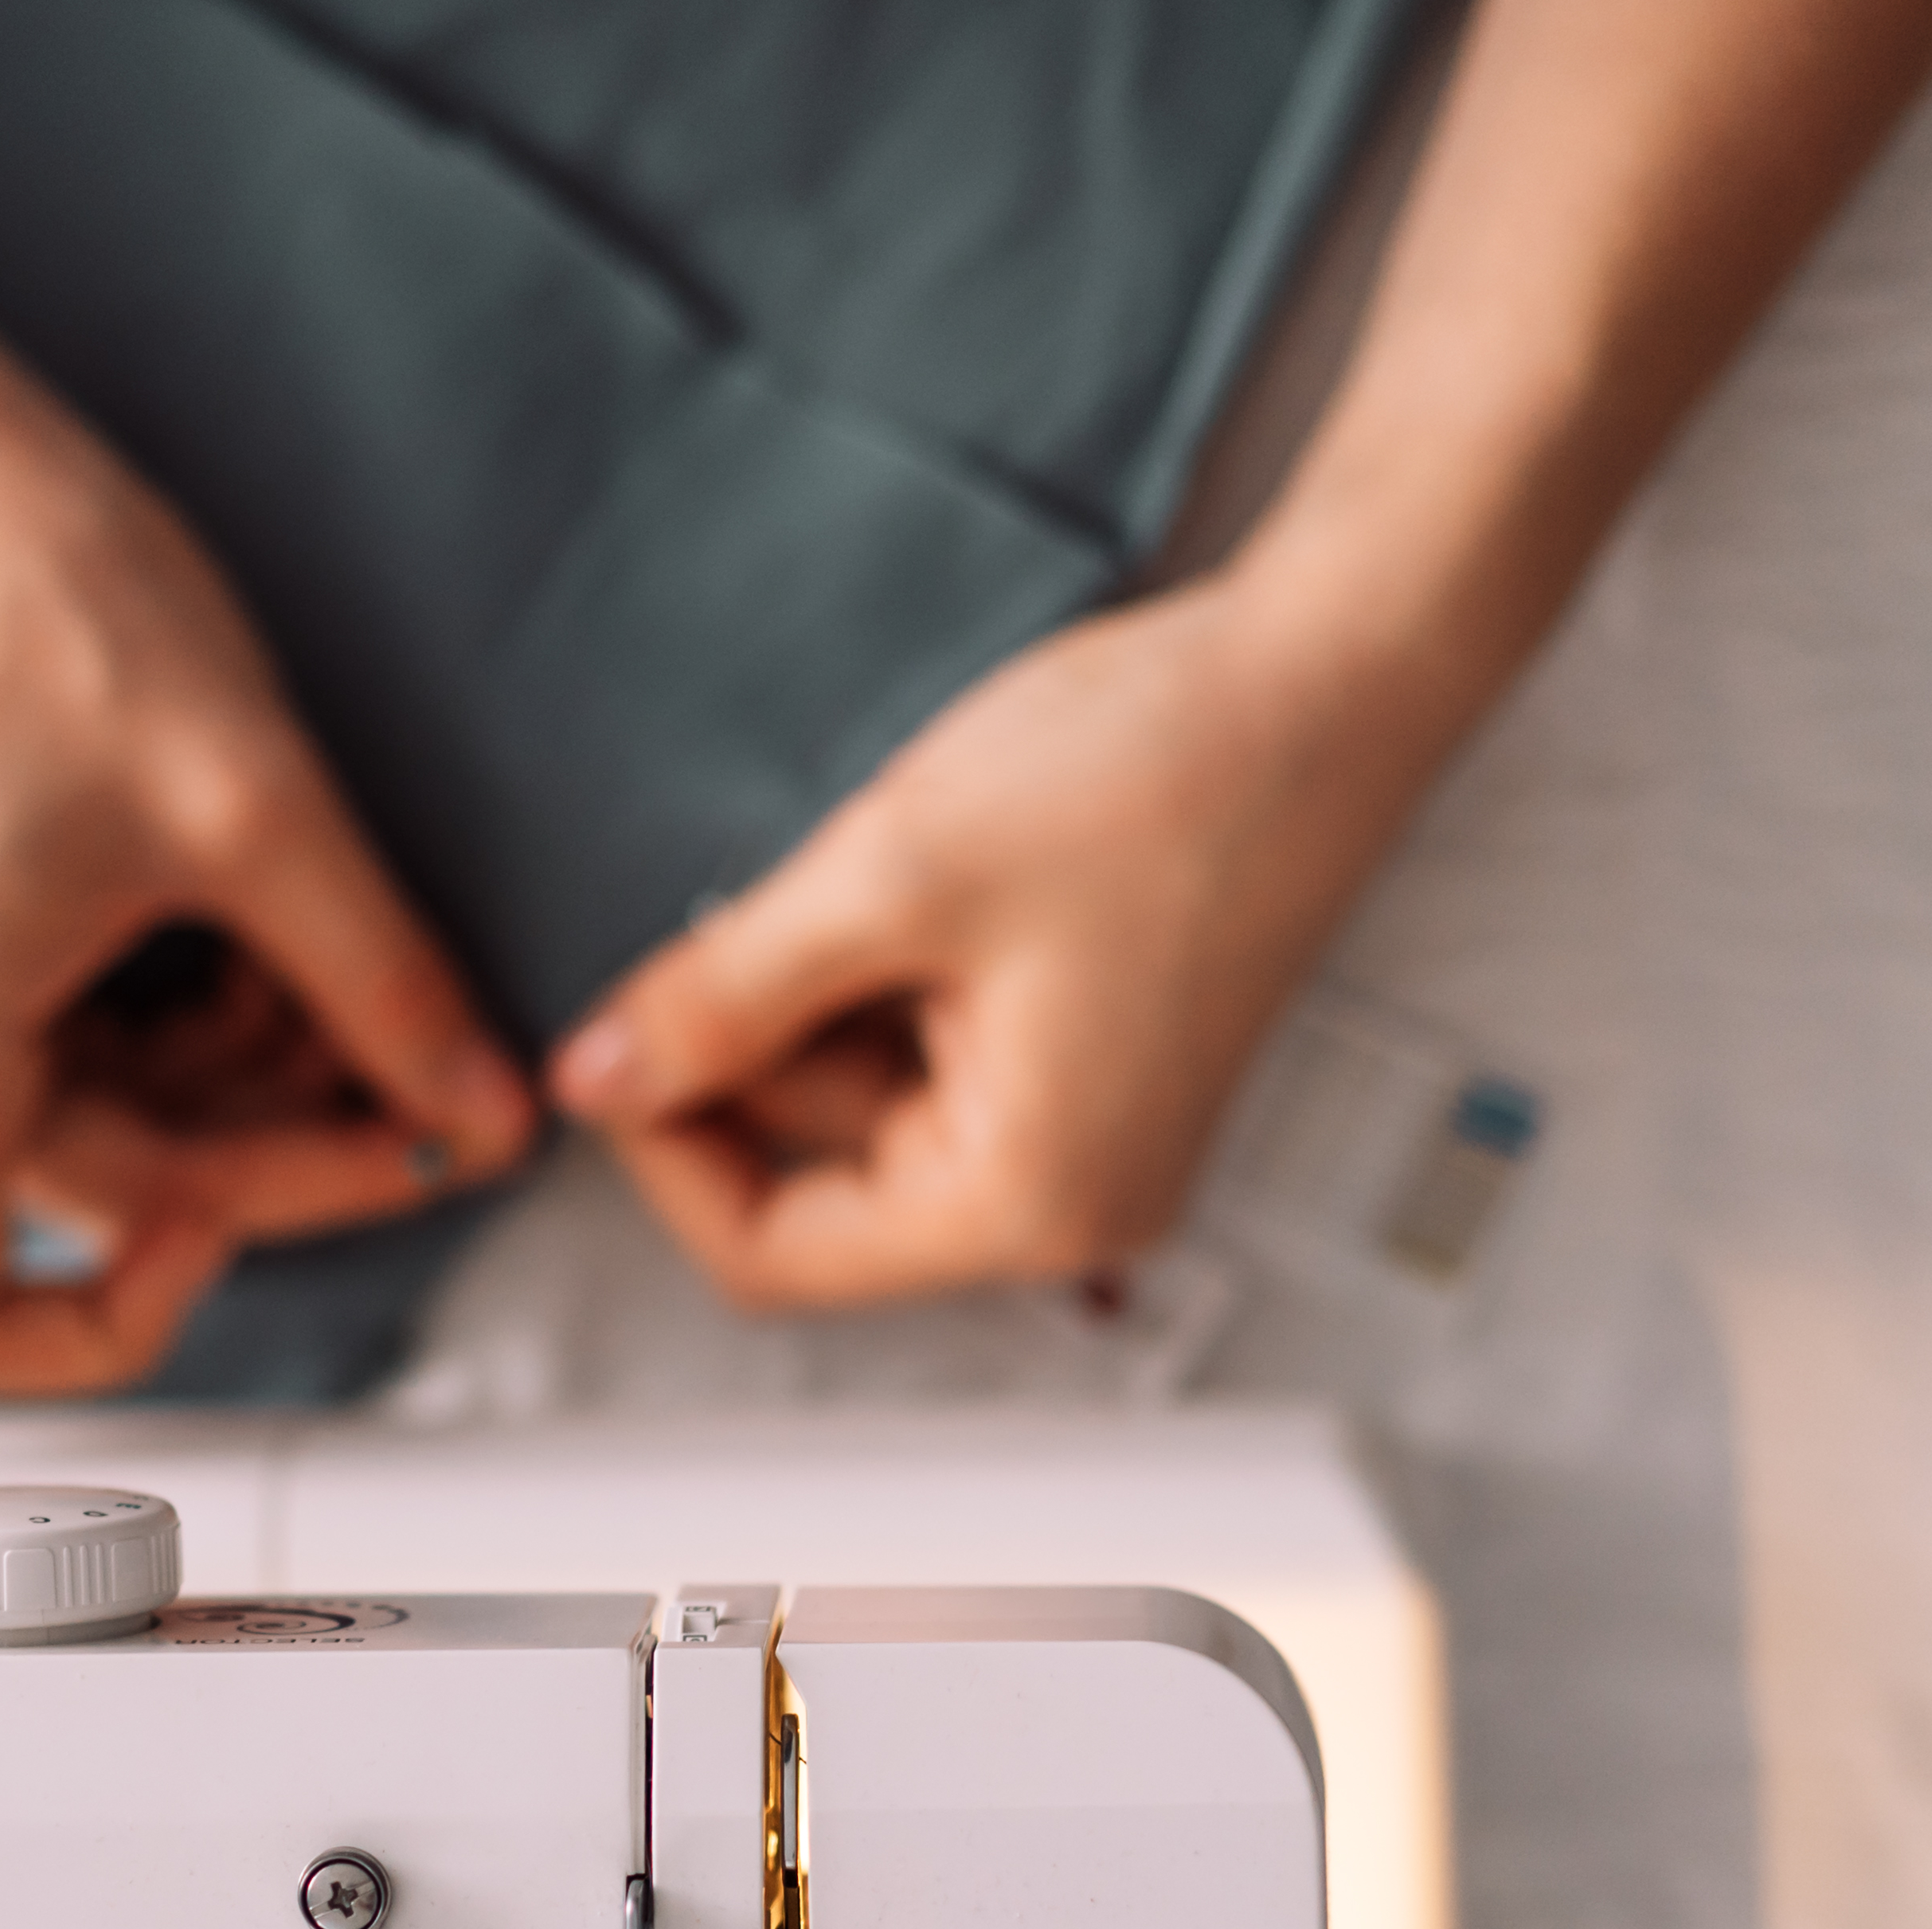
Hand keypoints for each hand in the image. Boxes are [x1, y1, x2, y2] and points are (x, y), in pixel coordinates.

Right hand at [0, 429, 534, 1400]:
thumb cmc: (34, 605)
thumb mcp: (257, 815)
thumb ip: (381, 990)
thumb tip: (486, 1115)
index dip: (106, 1333)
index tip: (234, 1231)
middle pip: (96, 1209)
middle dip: (277, 1151)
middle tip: (433, 1082)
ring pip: (114, 1131)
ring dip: (252, 1080)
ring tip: (353, 968)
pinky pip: (87, 1054)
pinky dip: (197, 1022)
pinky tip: (272, 935)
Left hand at [545, 574, 1459, 1309]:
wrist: (1335, 669)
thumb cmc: (1163, 767)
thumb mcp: (891, 880)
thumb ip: (722, 999)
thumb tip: (596, 1080)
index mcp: (1028, 1204)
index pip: (771, 1256)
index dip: (665, 1153)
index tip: (614, 1042)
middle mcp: (1073, 1205)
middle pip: (818, 1180)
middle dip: (765, 1045)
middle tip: (779, 902)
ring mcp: (1093, 1138)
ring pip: (868, 1104)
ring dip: (832, 991)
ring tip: (896, 869)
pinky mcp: (1100, 1066)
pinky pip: (938, 1054)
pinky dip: (897, 973)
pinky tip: (942, 875)